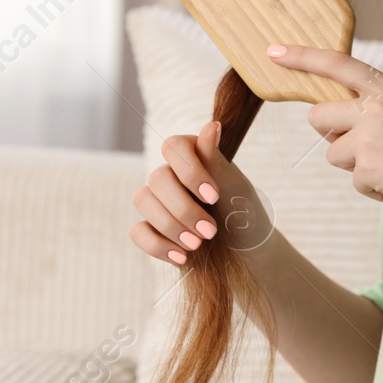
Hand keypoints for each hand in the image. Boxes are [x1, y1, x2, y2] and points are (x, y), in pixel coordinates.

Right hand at [129, 120, 274, 264]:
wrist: (244, 251)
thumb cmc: (242, 212)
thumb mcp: (235, 187)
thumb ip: (217, 160)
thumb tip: (212, 125)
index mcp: (192, 155)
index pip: (173, 147)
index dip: (189, 172)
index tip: (214, 197)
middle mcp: (170, 173)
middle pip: (157, 178)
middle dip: (183, 209)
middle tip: (210, 231)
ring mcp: (157, 200)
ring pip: (143, 201)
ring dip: (171, 226)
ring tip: (197, 244)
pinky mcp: (150, 227)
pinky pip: (137, 231)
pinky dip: (158, 245)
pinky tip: (182, 256)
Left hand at [266, 43, 382, 226]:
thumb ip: (381, 108)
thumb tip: (346, 122)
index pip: (339, 64)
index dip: (303, 57)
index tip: (275, 51)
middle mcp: (375, 107)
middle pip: (318, 115)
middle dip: (330, 133)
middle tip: (359, 145)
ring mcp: (368, 136)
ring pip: (333, 152)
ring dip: (355, 165)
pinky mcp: (365, 167)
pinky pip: (353, 180)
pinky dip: (373, 187)